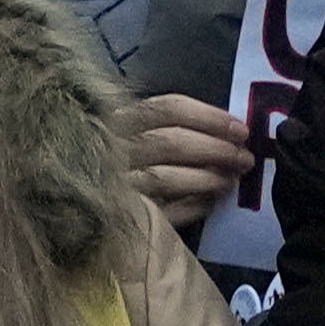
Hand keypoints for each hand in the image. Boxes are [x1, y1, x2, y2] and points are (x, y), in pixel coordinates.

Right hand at [117, 89, 249, 239]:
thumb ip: (165, 125)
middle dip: (215, 149)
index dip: (209, 117)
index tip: (240, 129)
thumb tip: (225, 132)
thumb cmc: (112, 155)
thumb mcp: (128, 129)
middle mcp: (113, 148)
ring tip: (231, 180)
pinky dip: (192, 206)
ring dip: (207, 178)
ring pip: (167, 178)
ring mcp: (116, 184)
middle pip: (171, 142)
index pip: (168, 109)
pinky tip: (211, 202)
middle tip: (244, 157)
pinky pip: (163, 212)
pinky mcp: (122, 216)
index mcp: (117, 118)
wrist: (79, 206)